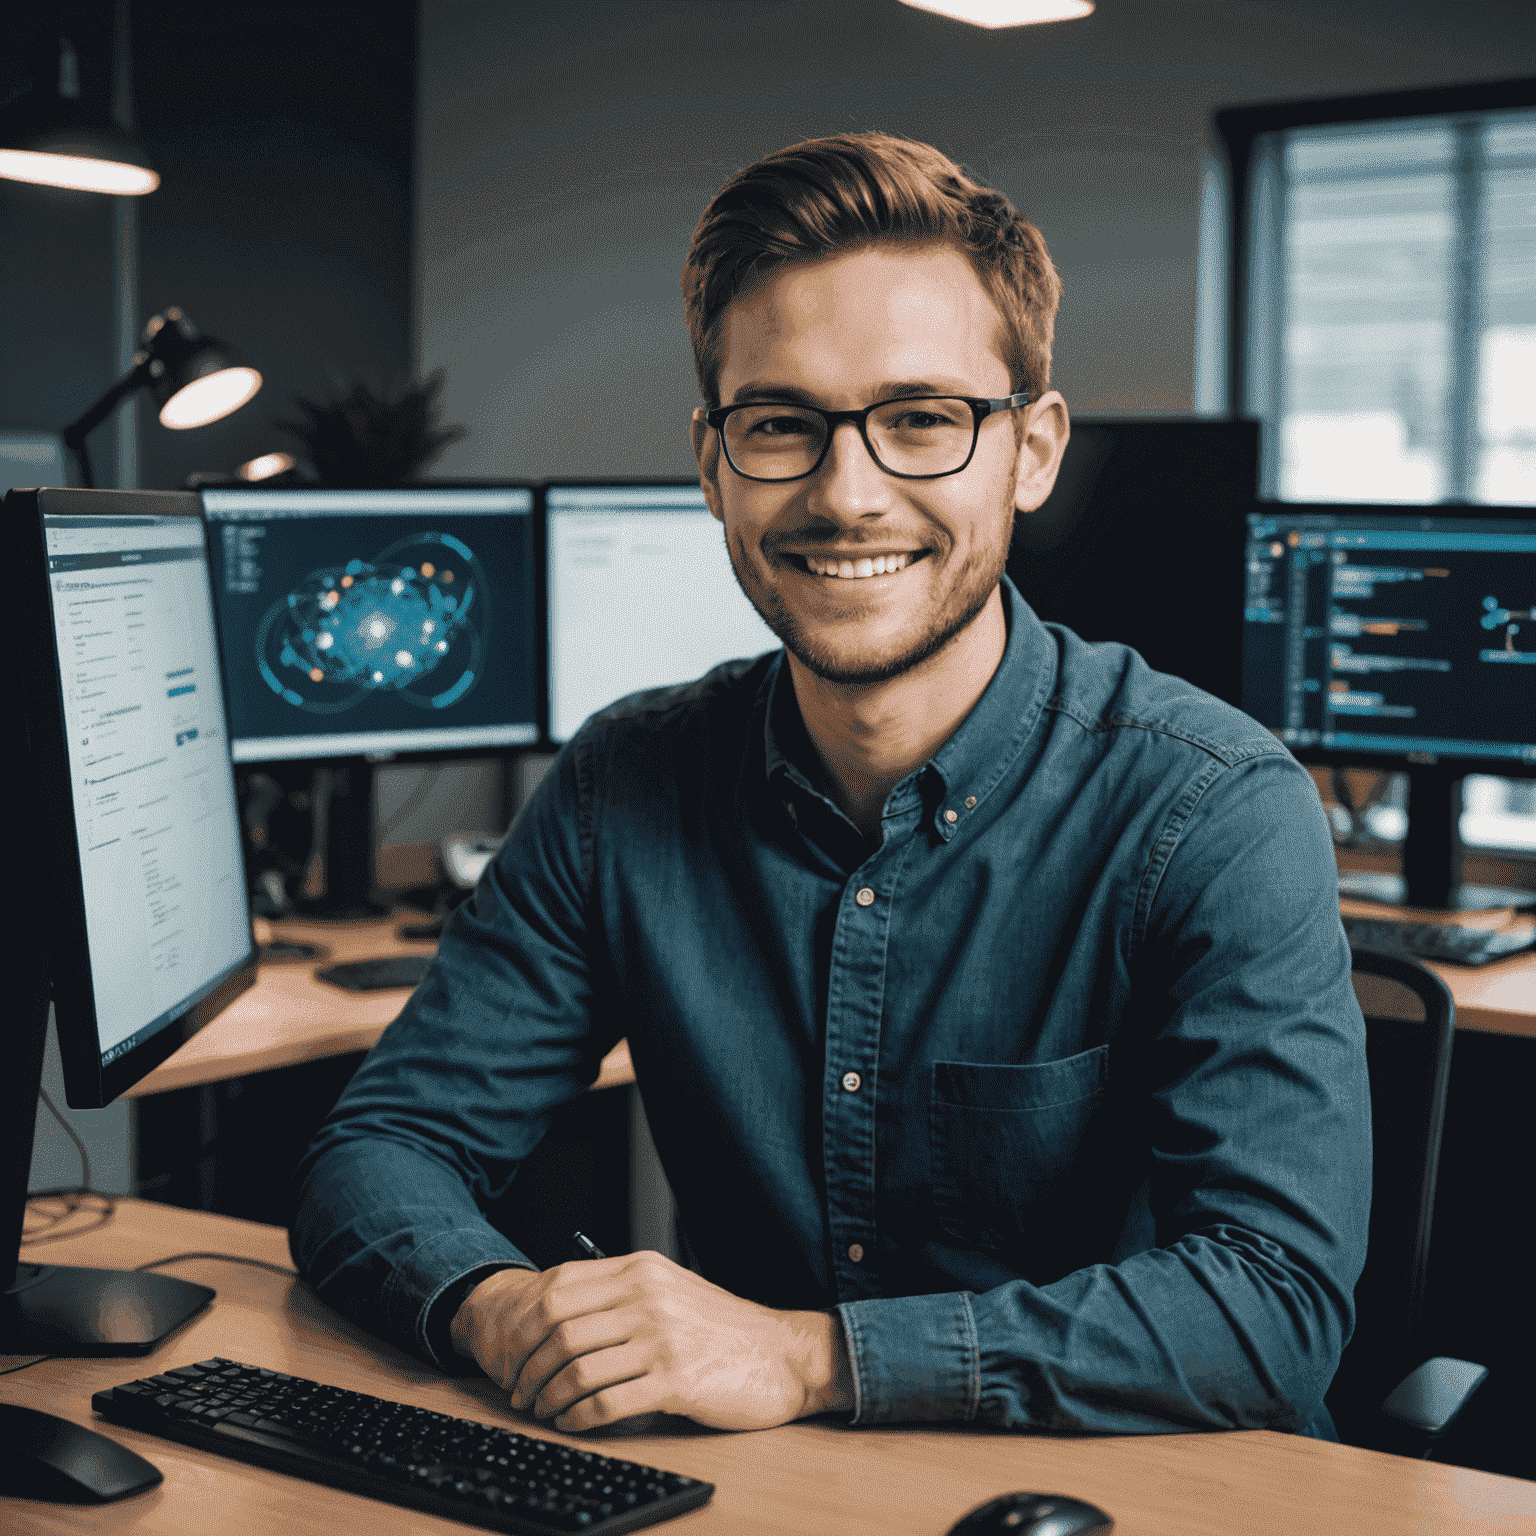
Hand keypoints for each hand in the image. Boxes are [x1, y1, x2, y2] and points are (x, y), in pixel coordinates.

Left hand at [450, 1250, 853, 1432]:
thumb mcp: (671, 1289)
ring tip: (543, 1411)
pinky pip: (607, 1402)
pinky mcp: (676, 1379)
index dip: (526, 1325)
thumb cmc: (722, 1329)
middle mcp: (647, 1296)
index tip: (515, 1353)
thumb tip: (559, 1313)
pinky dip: (579, 1418)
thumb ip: (622, 1292)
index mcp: (640, 1270)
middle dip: (528, 1366)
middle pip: (560, 1328)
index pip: (559, 1288)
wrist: (782, 1355)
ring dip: (549, 1396)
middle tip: (519, 1391)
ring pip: (577, 1367)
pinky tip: (573, 1424)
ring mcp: (661, 1337)